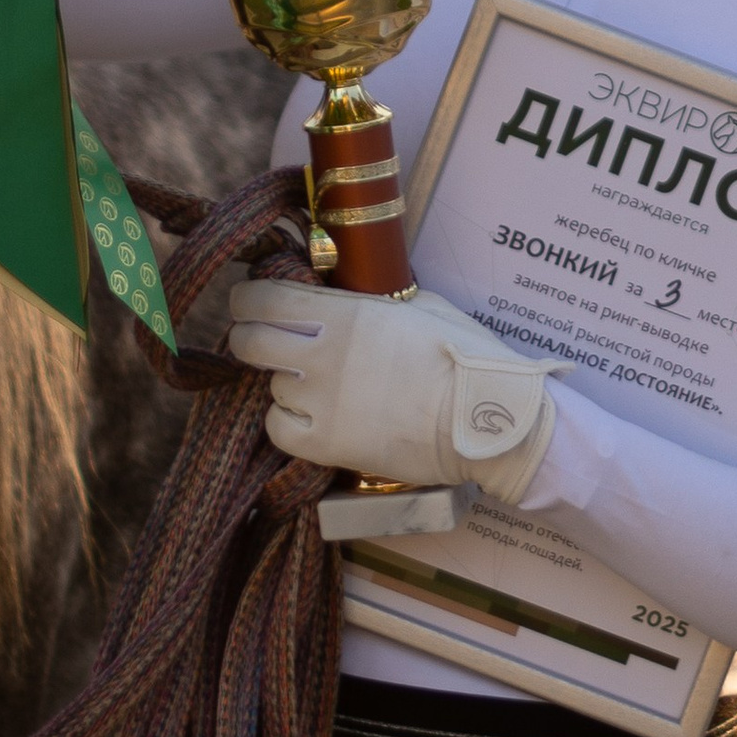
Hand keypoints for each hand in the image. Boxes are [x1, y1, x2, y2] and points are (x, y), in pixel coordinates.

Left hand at [226, 281, 557, 502]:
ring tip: (320, 387)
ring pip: (271, 387)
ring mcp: (322, 402)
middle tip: (264, 342)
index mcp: (346, 313)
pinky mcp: (327, 445)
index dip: (247, 300)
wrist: (489, 419)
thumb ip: (375, 299)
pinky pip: (279, 429)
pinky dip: (289, 423)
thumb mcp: (421, 306)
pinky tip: (314, 418)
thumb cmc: (466, 357)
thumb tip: (352, 291)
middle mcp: (323, 354)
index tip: (250, 303)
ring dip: (285, 384)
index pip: (262, 299)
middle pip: (248, 342)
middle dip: (249, 338)